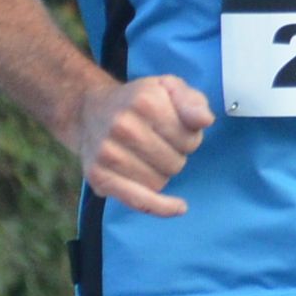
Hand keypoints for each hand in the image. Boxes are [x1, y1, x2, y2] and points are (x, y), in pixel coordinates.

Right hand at [66, 73, 212, 216]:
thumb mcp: (169, 88)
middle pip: (175, 163)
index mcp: (145, 102)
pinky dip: (160, 208)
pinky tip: (179, 208)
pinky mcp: (98, 177)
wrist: (90, 111)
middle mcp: (124, 127)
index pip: (189, 139)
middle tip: (160, 143)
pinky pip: (139, 201)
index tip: (177, 130)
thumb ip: (192, 101)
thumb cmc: (138, 101)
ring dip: (162, 174)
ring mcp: (108, 154)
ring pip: (160, 182)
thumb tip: (205, 121)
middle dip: (176, 156)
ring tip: (147, 156)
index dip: (190, 138)